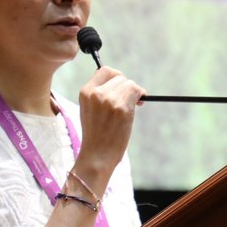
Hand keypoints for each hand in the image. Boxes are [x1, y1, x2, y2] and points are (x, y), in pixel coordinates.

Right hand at [74, 66, 145, 189]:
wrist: (97, 155)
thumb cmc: (97, 136)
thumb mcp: (90, 110)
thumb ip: (100, 95)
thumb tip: (121, 82)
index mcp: (85, 92)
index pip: (105, 70)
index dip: (116, 77)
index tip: (121, 86)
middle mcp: (96, 93)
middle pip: (120, 76)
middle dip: (127, 86)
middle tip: (132, 99)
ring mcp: (108, 100)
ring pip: (129, 84)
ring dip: (135, 93)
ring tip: (133, 106)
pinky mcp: (121, 108)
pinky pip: (137, 91)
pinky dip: (141, 96)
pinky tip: (139, 105)